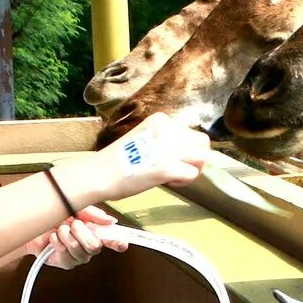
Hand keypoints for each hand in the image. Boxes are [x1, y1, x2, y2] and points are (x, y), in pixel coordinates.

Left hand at [27, 206, 121, 268]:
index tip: (122, 243)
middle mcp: (89, 246)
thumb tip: (111, 220)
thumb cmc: (54, 216)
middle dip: (81, 231)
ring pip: (78, 249)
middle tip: (72, 223)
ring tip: (60, 229)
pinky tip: (54, 238)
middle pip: (94, 246)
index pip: (113, 240)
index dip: (119, 242)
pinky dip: (57, 242)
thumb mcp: (74, 208)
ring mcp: (78, 256)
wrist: (32, 224)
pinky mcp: (66, 263)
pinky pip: (65, 254)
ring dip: (66, 234)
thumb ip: (93, 214)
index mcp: (96, 232)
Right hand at [87, 116, 211, 200]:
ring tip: (172, 176)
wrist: (99, 174)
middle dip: (195, 159)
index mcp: (161, 120)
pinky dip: (183, 182)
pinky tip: (167, 182)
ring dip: (191, 170)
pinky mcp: (167, 167)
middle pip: (203, 143)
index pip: (191, 133)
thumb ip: (166, 140)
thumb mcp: (145, 138)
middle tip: (177, 169)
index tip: (169, 158)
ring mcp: (168, 148)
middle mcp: (167, 130)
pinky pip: (192, 174)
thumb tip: (189, 153)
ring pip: (202, 158)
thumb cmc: (119, 162)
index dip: (185, 149)